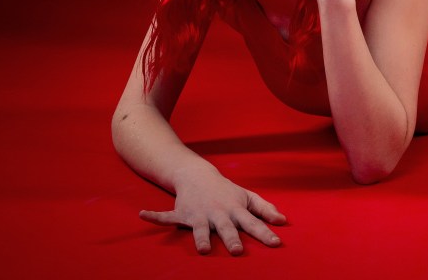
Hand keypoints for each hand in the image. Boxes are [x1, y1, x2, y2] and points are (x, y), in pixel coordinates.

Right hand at [139, 163, 284, 255]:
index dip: (265, 233)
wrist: (200, 175)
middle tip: (237, 251)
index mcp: (235, 210)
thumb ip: (265, 209)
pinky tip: (144, 215)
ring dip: (200, 237)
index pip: (253, 223)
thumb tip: (283, 221)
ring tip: (203, 248)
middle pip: (228, 229)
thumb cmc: (227, 191)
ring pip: (200, 229)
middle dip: (232, 239)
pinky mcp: (182, 214)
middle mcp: (218, 214)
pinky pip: (166, 216)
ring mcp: (199, 214)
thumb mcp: (247, 197)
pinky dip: (155, 216)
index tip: (276, 243)